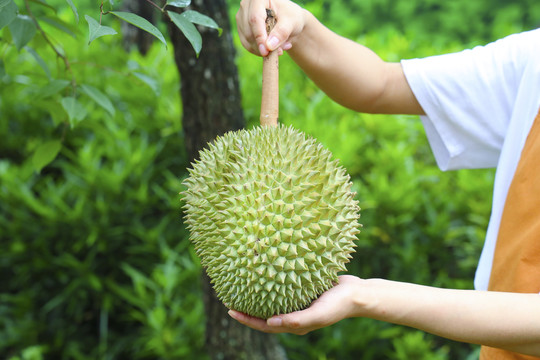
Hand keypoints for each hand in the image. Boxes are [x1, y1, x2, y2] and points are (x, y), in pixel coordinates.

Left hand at [228, 275, 362, 334]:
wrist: (358, 292)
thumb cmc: (338, 305)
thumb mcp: (318, 314)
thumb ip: (296, 320)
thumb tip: (270, 322)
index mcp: (294, 323)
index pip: (264, 324)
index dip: (246, 319)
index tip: (230, 309)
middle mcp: (293, 313)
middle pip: (264, 312)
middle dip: (246, 307)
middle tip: (229, 296)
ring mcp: (297, 301)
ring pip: (271, 298)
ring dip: (256, 292)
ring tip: (241, 281)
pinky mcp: (302, 287)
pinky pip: (282, 284)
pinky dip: (270, 280)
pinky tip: (263, 268)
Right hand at [236, 0, 307, 55]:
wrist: (289, 20)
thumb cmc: (291, 17)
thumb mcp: (291, 23)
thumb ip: (281, 32)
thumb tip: (269, 46)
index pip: (255, 18)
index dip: (260, 36)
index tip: (266, 51)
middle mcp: (246, 5)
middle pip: (249, 30)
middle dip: (263, 45)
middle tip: (280, 51)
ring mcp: (242, 17)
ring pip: (246, 39)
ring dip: (262, 49)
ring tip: (279, 49)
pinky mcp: (242, 28)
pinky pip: (246, 44)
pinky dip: (258, 50)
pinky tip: (271, 50)